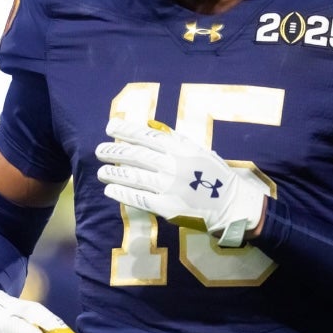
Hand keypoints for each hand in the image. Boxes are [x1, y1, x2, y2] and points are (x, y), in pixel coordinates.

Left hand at [95, 118, 267, 246]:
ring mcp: (169, 186)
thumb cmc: (216, 177)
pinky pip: (138, 198)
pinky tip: (110, 190)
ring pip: (133, 176)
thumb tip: (151, 128)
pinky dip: (122, 192)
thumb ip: (177, 141)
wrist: (233, 206)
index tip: (110, 126)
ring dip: (114, 172)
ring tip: (101, 171)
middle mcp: (173, 165)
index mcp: (181, 149)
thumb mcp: (200, 152)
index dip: (126, 130)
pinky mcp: (167, 207)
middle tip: (99, 150)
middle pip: (136, 154)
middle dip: (114, 151)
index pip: (147, 135)